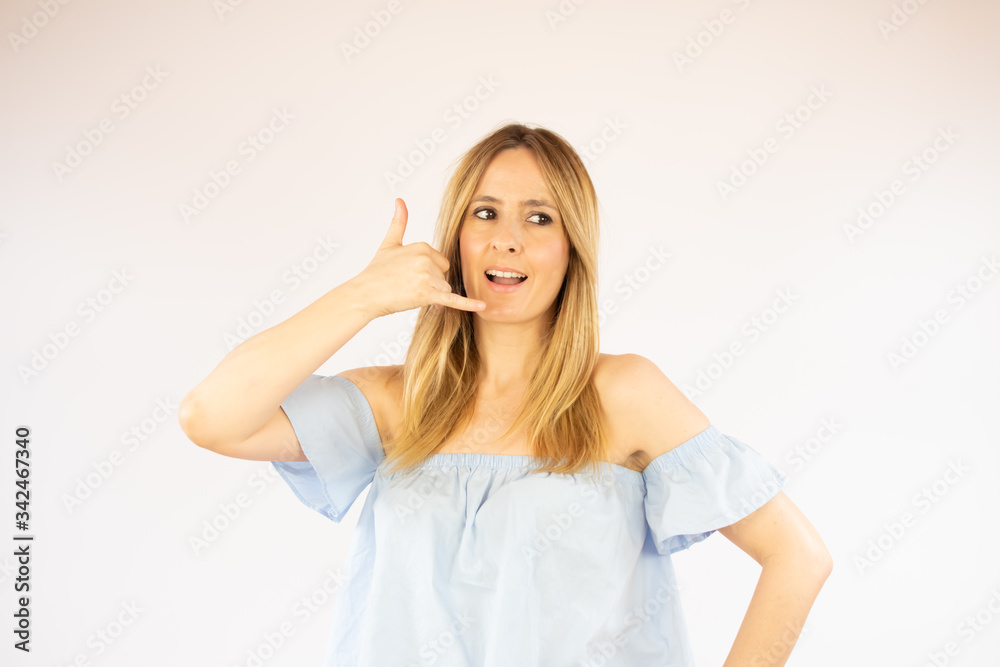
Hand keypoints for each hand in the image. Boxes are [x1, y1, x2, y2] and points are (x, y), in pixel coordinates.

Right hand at [351, 198, 486, 319]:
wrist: (364, 294)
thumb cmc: (376, 271)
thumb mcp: (389, 243)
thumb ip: (399, 222)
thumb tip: (399, 201)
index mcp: (423, 246)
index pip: (441, 262)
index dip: (429, 273)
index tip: (411, 276)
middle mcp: (427, 259)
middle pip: (444, 275)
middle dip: (432, 284)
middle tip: (408, 287)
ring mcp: (428, 276)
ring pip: (444, 289)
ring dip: (433, 295)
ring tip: (410, 295)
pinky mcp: (427, 294)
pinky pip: (452, 299)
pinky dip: (468, 304)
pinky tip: (482, 306)